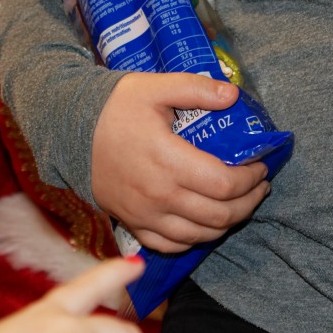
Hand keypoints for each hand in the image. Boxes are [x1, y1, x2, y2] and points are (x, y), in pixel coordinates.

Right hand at [90, 73, 270, 253]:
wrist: (70, 131)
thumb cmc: (114, 108)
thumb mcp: (155, 87)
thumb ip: (196, 88)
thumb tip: (233, 95)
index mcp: (169, 161)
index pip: (225, 184)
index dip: (251, 179)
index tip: (262, 166)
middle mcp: (159, 195)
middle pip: (219, 215)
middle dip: (249, 203)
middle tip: (259, 187)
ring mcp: (145, 215)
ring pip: (199, 235)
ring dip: (227, 223)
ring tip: (240, 204)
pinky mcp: (134, 224)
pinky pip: (172, 245)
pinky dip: (195, 239)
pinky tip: (206, 223)